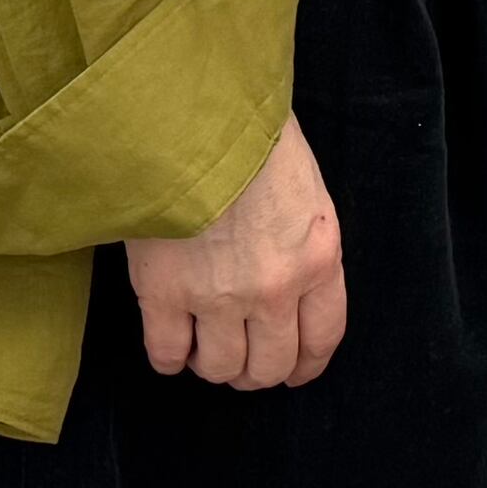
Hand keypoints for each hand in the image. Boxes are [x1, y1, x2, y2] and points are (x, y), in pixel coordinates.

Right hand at [127, 113, 344, 389]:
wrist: (194, 117)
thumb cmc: (253, 137)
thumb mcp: (305, 189)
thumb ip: (302, 242)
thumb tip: (289, 280)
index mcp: (318, 258)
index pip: (323, 338)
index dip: (305, 365)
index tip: (293, 370)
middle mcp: (274, 290)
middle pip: (270, 366)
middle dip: (256, 370)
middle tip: (241, 356)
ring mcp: (217, 298)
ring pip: (220, 369)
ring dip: (212, 364)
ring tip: (204, 344)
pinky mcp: (163, 295)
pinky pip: (166, 355)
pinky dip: (169, 358)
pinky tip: (171, 343)